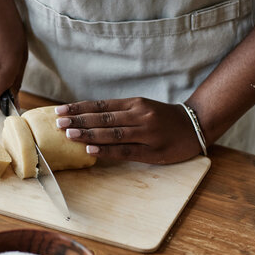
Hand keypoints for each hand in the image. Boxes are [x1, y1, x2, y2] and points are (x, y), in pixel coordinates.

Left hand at [55, 98, 202, 163]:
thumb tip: (86, 117)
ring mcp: (146, 133)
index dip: (79, 108)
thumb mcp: (141, 108)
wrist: (195, 125)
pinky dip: (107, 150)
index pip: (100, 105)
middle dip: (79, 120)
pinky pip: (125, 150)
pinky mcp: (152, 151)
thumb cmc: (162, 117)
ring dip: (89, 134)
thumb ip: (118, 112)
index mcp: (133, 104)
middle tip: (58, 122)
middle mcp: (138, 115)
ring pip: (112, 133)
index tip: (59, 110)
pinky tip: (91, 150)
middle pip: (103, 118)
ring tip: (69, 134)